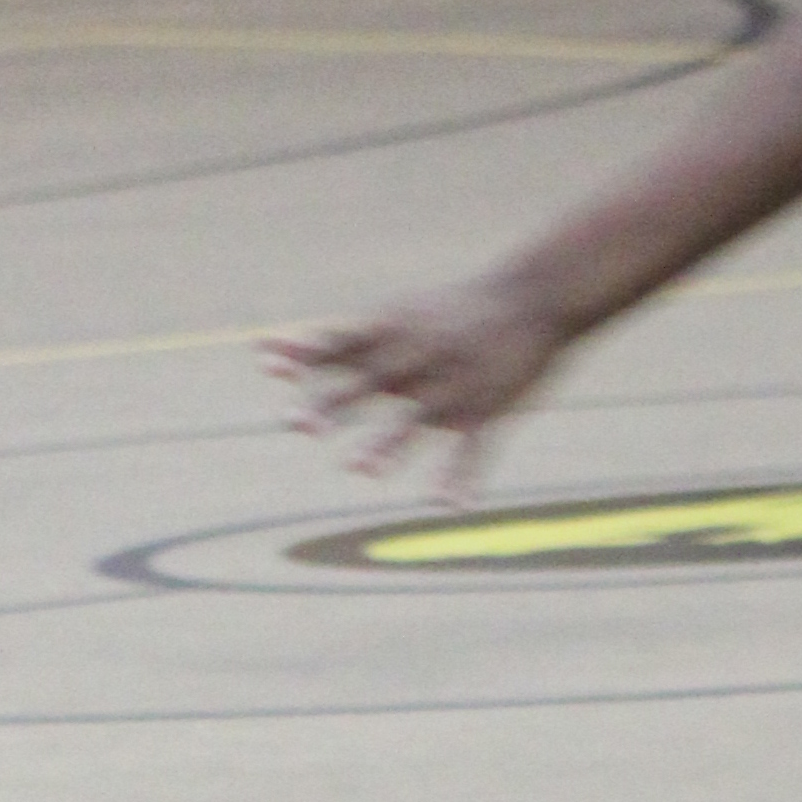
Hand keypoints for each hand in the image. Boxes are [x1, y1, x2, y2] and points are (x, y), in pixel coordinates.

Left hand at [269, 268, 570, 493]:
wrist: (535, 297)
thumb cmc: (452, 309)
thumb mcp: (395, 317)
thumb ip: (337, 340)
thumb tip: (266, 350)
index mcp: (396, 333)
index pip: (342, 344)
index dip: (304, 356)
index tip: (267, 365)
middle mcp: (420, 359)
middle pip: (370, 382)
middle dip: (334, 403)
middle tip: (299, 425)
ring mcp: (454, 386)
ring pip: (417, 419)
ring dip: (389, 443)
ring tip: (360, 469)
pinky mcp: (489, 409)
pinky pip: (475, 448)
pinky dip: (462, 476)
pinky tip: (446, 505)